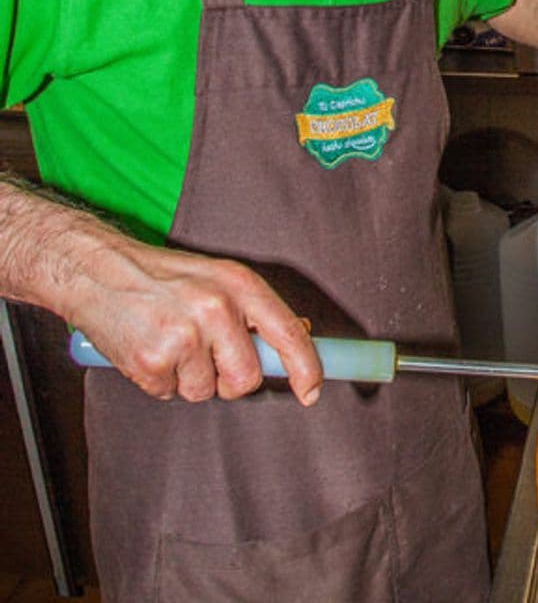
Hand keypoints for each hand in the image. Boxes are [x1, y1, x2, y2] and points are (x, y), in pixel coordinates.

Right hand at [0, 178, 320, 403]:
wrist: (97, 272)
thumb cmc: (162, 276)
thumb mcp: (218, 277)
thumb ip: (255, 308)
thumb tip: (297, 333)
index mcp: (240, 284)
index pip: (287, 333)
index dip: (305, 368)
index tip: (311, 391)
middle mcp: (216, 309)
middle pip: (247, 378)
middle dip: (231, 379)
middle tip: (208, 356)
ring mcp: (184, 337)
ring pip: (207, 391)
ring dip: (192, 379)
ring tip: (172, 344)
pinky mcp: (152, 362)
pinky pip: (172, 394)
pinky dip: (163, 381)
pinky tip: (151, 350)